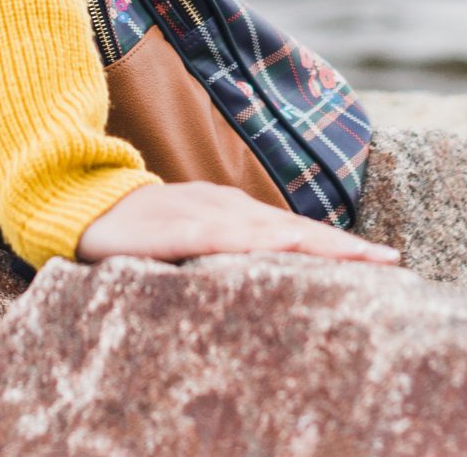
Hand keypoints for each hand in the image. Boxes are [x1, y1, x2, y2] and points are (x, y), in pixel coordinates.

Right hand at [73, 181, 401, 265]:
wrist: (77, 205)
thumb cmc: (137, 229)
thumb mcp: (190, 233)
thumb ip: (227, 244)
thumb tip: (275, 260)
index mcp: (231, 212)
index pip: (294, 231)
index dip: (338, 244)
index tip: (384, 259)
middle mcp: (222, 208)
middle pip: (291, 229)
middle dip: (341, 246)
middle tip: (388, 261)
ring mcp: (197, 214)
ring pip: (263, 231)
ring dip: (310, 243)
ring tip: (352, 257)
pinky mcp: (171, 228)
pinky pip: (216, 237)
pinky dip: (249, 242)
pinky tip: (277, 249)